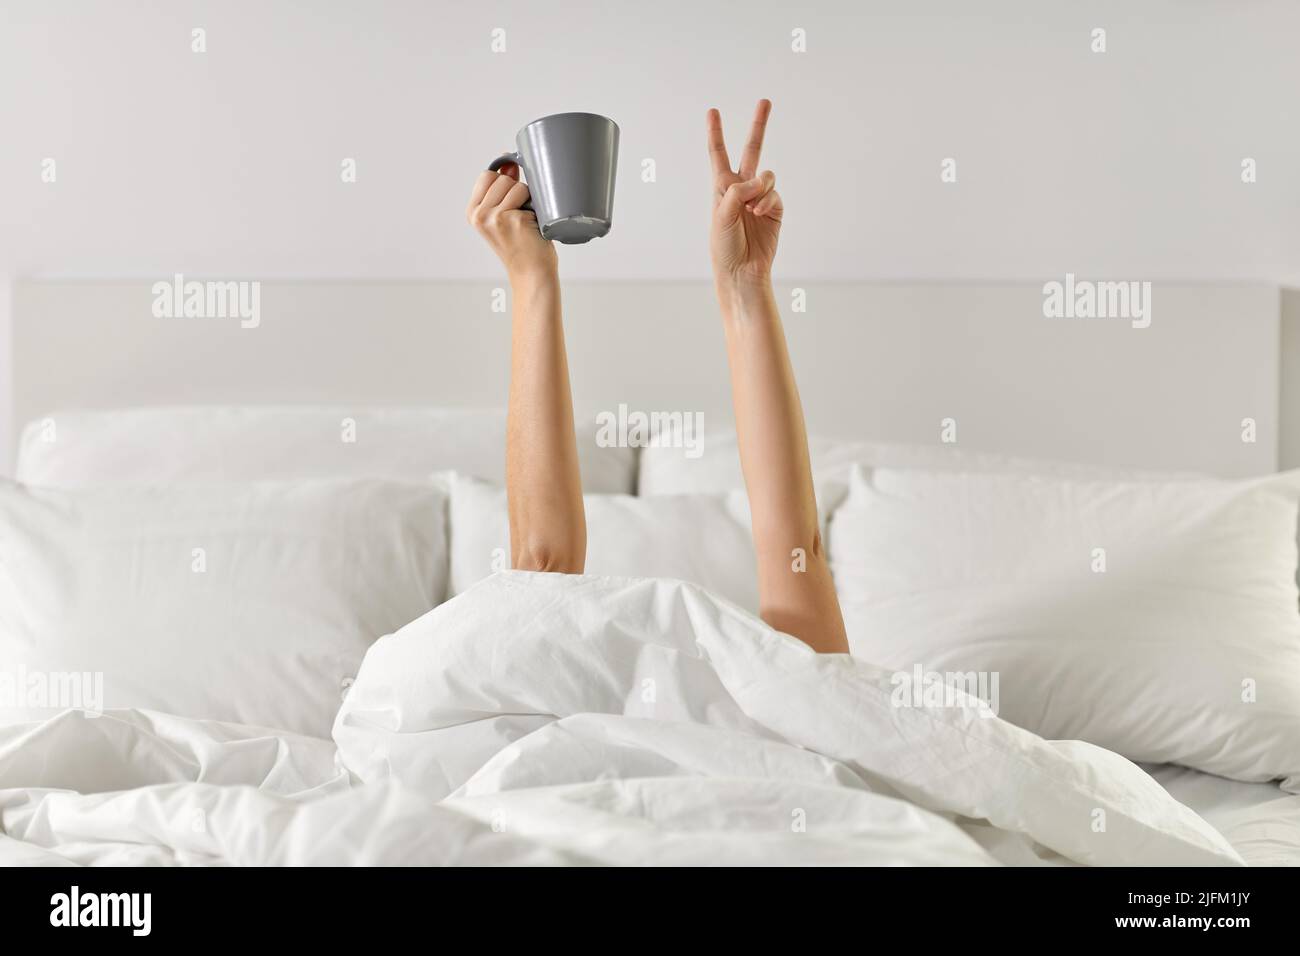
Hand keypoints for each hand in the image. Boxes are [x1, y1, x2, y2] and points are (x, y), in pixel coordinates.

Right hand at [467, 166, 557, 282]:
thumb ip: (503, 188)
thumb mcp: (504, 214)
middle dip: (516, 190)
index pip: (486, 176)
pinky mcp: (511, 219)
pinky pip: (527, 193)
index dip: (503, 178)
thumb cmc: (522, 243)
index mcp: (473, 212)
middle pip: (501, 178)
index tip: (512, 195)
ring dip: (527, 197)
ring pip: (515, 184)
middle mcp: (479, 215)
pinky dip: (534, 206)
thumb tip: (508, 161)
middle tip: (520, 214)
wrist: (532, 272)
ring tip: (526, 219)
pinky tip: (532, 224)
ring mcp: (493, 217)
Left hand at [707, 99, 782, 287]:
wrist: (742, 270)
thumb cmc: (724, 245)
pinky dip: (767, 202)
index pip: (718, 154)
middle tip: (766, 101)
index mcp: (721, 187)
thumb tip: (760, 180)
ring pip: (766, 175)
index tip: (713, 111)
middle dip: (759, 126)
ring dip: (759, 189)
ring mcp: (760, 197)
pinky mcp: (775, 209)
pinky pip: (774, 194)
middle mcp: (742, 188)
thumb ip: (737, 191)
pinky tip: (759, 214)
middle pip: (752, 150)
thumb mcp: (721, 215)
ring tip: (750, 209)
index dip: (715, 132)